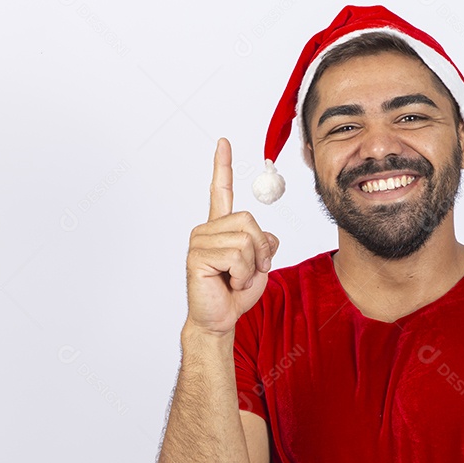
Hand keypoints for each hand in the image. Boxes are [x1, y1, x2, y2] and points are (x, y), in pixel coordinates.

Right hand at [186, 138, 279, 335]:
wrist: (219, 319)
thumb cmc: (235, 293)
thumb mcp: (260, 263)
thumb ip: (265, 243)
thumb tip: (266, 235)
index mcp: (220, 228)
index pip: (220, 191)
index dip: (222, 167)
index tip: (223, 143)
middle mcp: (207, 230)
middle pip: (249, 220)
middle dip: (260, 249)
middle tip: (248, 271)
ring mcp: (199, 241)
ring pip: (245, 240)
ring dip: (251, 266)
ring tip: (236, 279)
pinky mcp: (198, 256)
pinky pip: (237, 255)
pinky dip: (243, 274)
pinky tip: (229, 282)